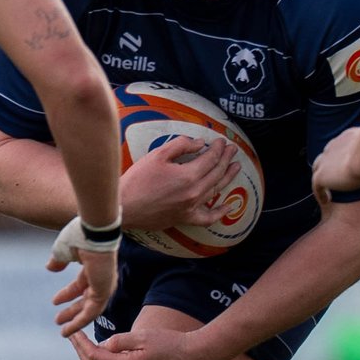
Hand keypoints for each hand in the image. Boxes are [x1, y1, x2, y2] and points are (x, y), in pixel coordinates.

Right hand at [44, 219, 119, 337]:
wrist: (93, 232)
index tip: (54, 302)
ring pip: (90, 309)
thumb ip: (58, 260)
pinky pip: (92, 312)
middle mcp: (101, 277)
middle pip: (85, 299)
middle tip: (58, 319)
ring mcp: (104, 285)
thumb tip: (50, 267)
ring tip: (63, 331)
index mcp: (93, 267)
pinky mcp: (104, 291)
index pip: (80, 285)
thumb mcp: (63, 250)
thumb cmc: (80, 236)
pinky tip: (69, 330)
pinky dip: (81, 322)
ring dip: (75, 320)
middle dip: (72, 310)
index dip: (67, 294)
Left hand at [72, 325, 217, 359]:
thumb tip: (102, 345)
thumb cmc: (169, 342)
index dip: (81, 344)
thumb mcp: (142, 336)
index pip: (94, 357)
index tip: (74, 333)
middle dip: (81, 353)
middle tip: (73, 339)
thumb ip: (118, 341)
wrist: (192, 358)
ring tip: (80, 354)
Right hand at [120, 135, 238, 232]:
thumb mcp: (157, 155)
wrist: (124, 207)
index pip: (210, 159)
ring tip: (236, 167)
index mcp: (188, 176)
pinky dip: (220, 212)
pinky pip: (208, 217)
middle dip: (226, 159)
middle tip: (232, 149)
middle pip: (217, 173)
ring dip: (228, 177)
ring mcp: (191, 208)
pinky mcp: (185, 218)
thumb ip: (181, 145)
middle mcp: (194, 193)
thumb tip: (199, 143)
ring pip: (216, 191)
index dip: (218, 148)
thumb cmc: (138, 180)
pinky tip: (229, 206)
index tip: (221, 141)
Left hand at [310, 128, 359, 208]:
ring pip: (319, 169)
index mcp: (349, 136)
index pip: (342, 145)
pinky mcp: (322, 175)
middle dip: (330, 164)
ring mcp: (326, 160)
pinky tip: (326, 201)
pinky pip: (316, 186)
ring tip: (328, 189)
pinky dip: (320, 193)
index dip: (343, 155)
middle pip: (327, 154)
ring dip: (324, 178)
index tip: (349, 165)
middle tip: (336, 177)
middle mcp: (335, 145)